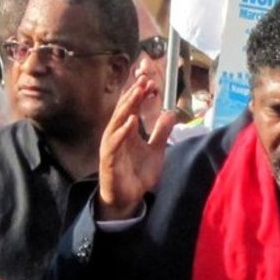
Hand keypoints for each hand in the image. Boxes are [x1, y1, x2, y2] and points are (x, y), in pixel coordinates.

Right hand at [97, 74, 177, 220]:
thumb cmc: (137, 173)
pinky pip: (114, 143)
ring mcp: (112, 146)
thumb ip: (161, 132)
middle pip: (124, 110)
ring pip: (118, 121)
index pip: (132, 107)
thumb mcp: (156, 151)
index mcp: (127, 131)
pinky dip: (122, 131)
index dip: (140, 94)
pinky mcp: (109, 159)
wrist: (127, 199)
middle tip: (144, 80)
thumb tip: (170, 112)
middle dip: (134, 94)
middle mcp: (117, 135)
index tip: (151, 82)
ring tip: (137, 93)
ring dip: (128, 106)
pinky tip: (131, 121)